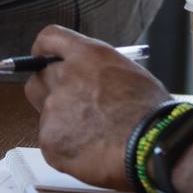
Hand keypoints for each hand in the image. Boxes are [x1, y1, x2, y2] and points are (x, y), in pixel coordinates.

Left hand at [23, 25, 172, 191]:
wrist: (155, 145)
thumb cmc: (152, 114)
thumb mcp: (127, 73)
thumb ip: (97, 71)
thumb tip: (89, 79)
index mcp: (86, 55)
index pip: (50, 39)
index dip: (43, 51)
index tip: (42, 59)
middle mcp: (65, 76)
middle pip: (38, 79)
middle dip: (48, 93)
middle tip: (70, 110)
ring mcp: (54, 108)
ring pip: (46, 116)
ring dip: (63, 125)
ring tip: (94, 138)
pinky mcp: (50, 139)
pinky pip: (52, 144)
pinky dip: (67, 151)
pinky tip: (92, 153)